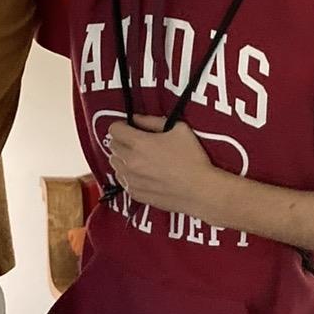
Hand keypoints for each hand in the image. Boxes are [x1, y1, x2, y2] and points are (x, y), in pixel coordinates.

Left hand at [106, 115, 227, 219]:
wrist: (201, 190)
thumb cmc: (192, 158)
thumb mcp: (178, 129)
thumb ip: (152, 121)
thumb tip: (136, 119)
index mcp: (139, 143)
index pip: (114, 129)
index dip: (121, 125)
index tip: (130, 127)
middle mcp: (130, 162)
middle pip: (112, 146)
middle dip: (122, 141)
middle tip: (136, 142)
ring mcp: (131, 180)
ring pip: (114, 164)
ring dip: (122, 158)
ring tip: (138, 158)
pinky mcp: (136, 194)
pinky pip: (122, 181)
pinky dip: (127, 175)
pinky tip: (141, 174)